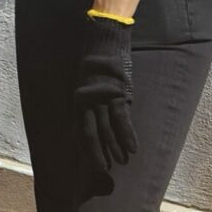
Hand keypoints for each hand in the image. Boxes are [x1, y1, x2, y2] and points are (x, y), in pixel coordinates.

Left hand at [74, 15, 137, 170]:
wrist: (103, 40)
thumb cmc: (96, 62)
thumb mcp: (87, 82)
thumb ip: (89, 101)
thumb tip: (93, 118)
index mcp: (79, 101)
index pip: (81, 130)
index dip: (87, 148)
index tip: (93, 164)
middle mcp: (87, 102)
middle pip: (90, 133)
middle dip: (97, 153)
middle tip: (104, 171)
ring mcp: (101, 98)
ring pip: (106, 129)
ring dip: (114, 148)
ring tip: (121, 163)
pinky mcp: (117, 93)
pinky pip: (121, 119)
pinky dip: (127, 135)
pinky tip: (132, 150)